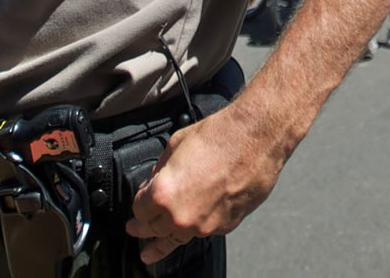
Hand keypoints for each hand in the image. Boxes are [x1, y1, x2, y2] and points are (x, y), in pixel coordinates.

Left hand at [124, 102, 285, 264]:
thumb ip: (161, 169)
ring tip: (151, 254)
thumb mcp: (176, 144)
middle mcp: (181, 215)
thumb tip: (155, 179)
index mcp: (163, 193)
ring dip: (163, 243)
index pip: (139, 210)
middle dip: (142, 229)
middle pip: (154, 229)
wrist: (255, 137)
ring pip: (178, 238)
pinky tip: (192, 224)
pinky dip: (197, 227)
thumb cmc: (220, 135)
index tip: (140, 201)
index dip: (138, 203)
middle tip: (135, 231)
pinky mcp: (225, 225)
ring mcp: (205, 224)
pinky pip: (204, 231)